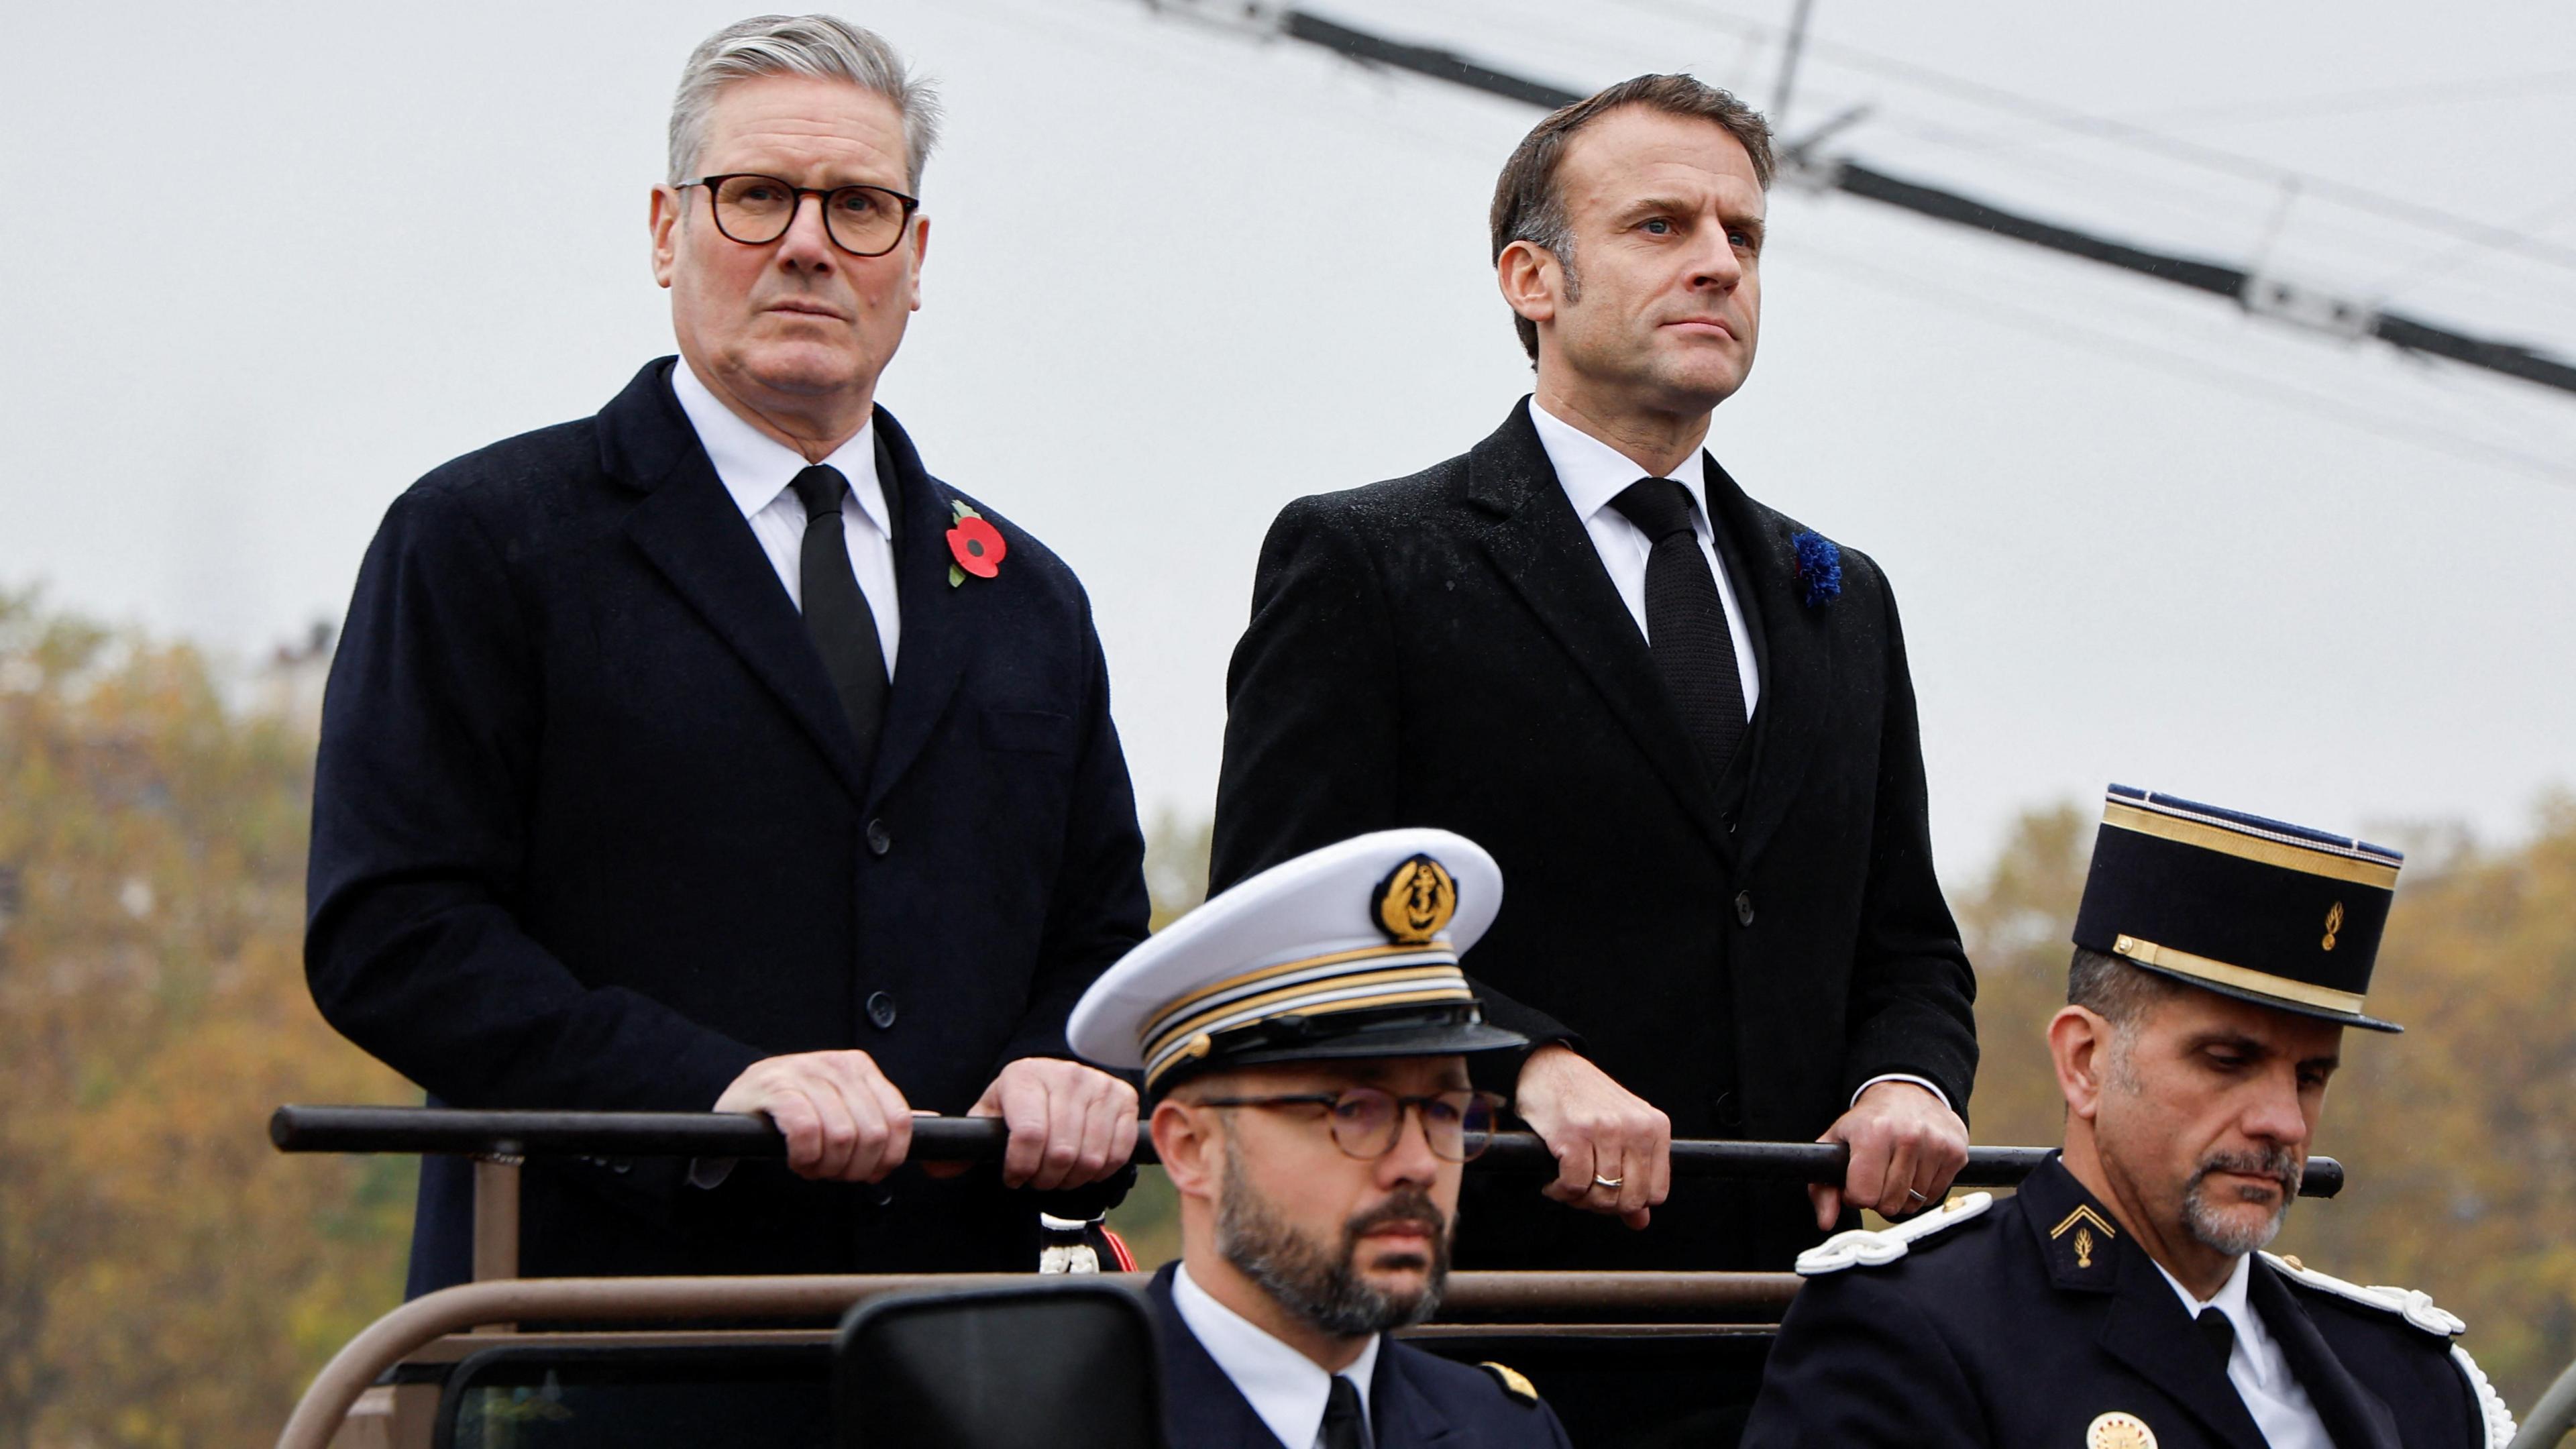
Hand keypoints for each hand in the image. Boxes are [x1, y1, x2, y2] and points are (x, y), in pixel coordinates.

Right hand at [714, 1050, 913, 1181]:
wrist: (739, 1099)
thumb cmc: (797, 1107)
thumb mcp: (842, 1105)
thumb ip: (882, 1114)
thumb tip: (930, 1122)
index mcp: (860, 1068)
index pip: (898, 1121)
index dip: (888, 1159)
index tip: (870, 1174)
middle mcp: (836, 1065)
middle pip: (872, 1135)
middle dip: (855, 1168)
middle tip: (833, 1172)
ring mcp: (804, 1073)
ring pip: (841, 1137)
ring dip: (827, 1167)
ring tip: (812, 1166)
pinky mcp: (775, 1089)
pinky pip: (806, 1132)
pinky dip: (805, 1157)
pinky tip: (797, 1160)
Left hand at [927, 1057, 1138, 1189]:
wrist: (1057, 1073)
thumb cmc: (1020, 1100)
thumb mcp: (989, 1114)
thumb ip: (963, 1144)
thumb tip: (937, 1167)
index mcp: (1024, 1077)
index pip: (1029, 1134)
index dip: (1021, 1168)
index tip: (1014, 1177)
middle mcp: (1065, 1075)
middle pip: (1061, 1152)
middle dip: (1045, 1178)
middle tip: (1038, 1178)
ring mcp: (1098, 1085)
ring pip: (1090, 1157)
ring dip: (1072, 1178)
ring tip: (1059, 1173)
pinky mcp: (1124, 1097)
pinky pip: (1118, 1151)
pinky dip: (1100, 1169)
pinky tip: (1085, 1165)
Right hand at [1513, 1043, 1671, 1228]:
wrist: (1549, 1065)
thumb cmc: (1585, 1098)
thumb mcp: (1621, 1131)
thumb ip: (1635, 1174)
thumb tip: (1640, 1221)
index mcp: (1654, 1127)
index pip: (1656, 1193)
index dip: (1629, 1202)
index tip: (1609, 1193)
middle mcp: (1635, 1128)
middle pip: (1629, 1199)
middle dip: (1603, 1206)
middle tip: (1584, 1194)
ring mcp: (1606, 1130)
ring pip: (1602, 1196)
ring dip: (1579, 1200)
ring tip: (1567, 1185)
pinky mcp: (1574, 1134)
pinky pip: (1574, 1186)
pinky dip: (1561, 1191)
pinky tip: (1554, 1181)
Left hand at [1809, 1080, 1967, 1229]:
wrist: (1907, 1090)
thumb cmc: (1868, 1120)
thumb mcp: (1835, 1143)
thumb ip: (1823, 1186)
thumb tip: (1825, 1221)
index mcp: (1874, 1133)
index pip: (1864, 1195)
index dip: (1855, 1195)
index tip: (1856, 1181)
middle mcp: (1908, 1137)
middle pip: (1890, 1204)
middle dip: (1878, 1197)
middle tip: (1876, 1176)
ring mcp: (1936, 1145)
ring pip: (1914, 1203)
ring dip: (1901, 1194)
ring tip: (1895, 1169)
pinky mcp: (1956, 1153)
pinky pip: (1935, 1197)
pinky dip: (1922, 1190)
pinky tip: (1915, 1168)